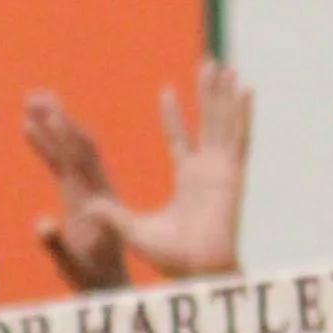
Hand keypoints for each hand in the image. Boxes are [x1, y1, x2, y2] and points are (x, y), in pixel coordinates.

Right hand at [23, 93, 128, 295]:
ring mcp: (85, 189)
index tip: (52, 112)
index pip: (81, 160)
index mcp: (96, 201)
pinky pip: (60, 163)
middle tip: (36, 94)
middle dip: (56, 119)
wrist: (110, 284)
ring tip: (30, 101)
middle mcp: (93, 189)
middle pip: (76, 145)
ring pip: (68, 150)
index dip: (66, 136)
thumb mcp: (73, 266)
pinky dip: (45, 144)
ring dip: (50, 125)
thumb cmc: (91, 278)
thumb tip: (41, 223)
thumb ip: (56, 246)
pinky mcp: (76, 194)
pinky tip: (29, 128)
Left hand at [85, 62, 250, 280]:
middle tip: (208, 63)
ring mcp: (221, 169)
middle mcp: (208, 170)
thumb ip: (112, 215)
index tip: (167, 90)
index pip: (180, 139)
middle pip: (208, 121)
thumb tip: (86, 206)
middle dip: (207, 93)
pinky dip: (243, 113)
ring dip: (223, 93)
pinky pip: (239, 136)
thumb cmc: (170, 258)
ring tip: (224, 64)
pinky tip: (246, 89)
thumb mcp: (133, 229)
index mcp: (189, 180)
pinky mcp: (231, 172)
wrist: (196, 269)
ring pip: (223, 121)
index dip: (174, 116)